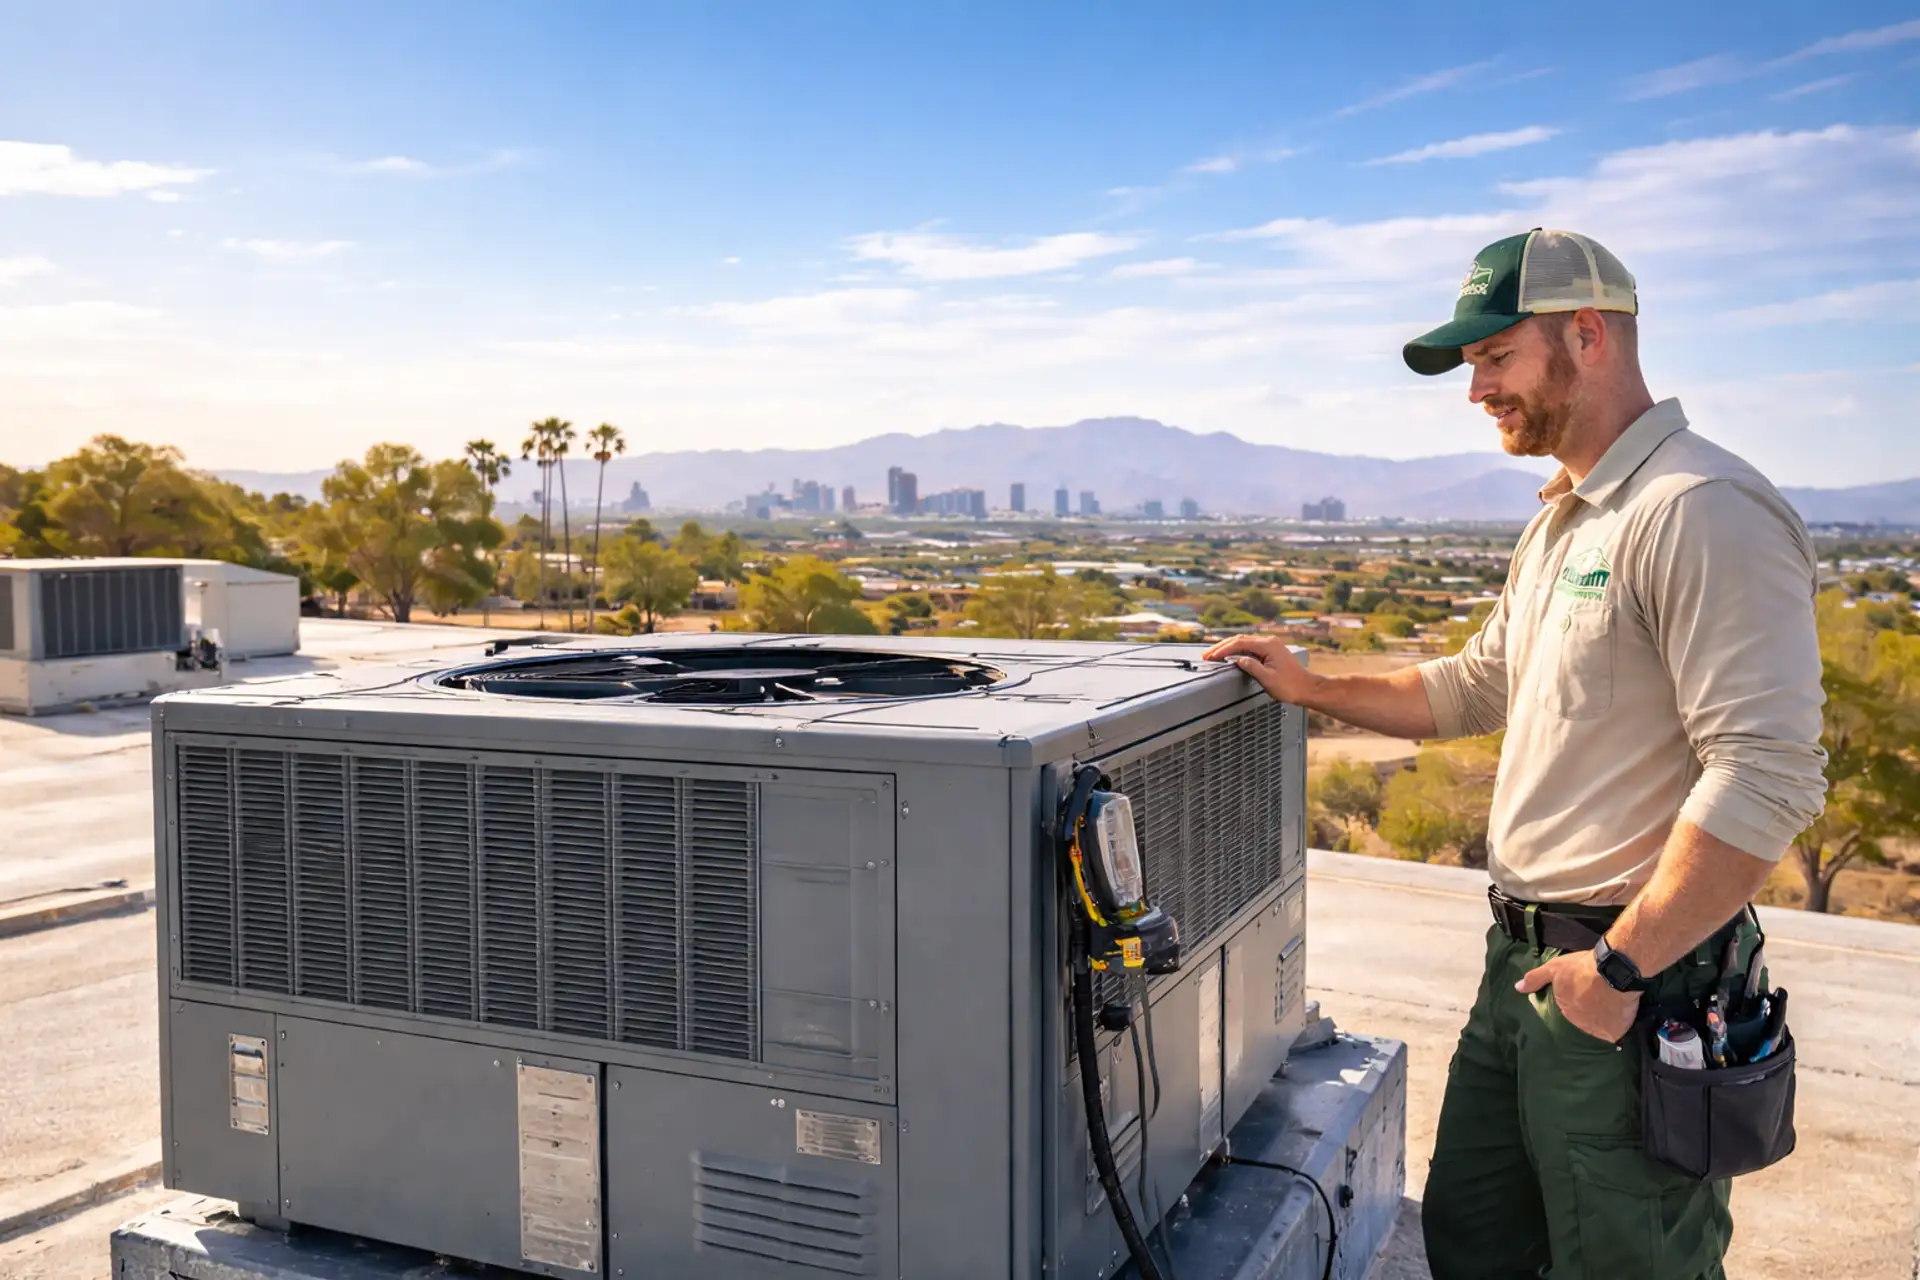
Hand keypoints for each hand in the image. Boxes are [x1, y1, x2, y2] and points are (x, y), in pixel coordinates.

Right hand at [1202, 635, 1315, 704]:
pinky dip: (1237, 650)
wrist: (1307, 688)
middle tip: (1207, 655)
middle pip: (1240, 640)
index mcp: (1268, 646)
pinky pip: (1250, 647)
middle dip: (1222, 647)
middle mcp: (1270, 642)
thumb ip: (1251, 667)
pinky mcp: (1271, 651)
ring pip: (1244, 642)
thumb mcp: (1268, 679)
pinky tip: (1230, 655)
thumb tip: (1237, 660)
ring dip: (1228, 648)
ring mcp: (1271, 645)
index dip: (1223, 650)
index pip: (1240, 644)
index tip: (1211, 656)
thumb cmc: (1291, 686)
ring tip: (1214, 655)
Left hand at [1516, 950, 1640, 1044]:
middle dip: (1587, 1015)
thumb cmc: (1582, 969)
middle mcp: (1578, 1025)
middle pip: (1582, 1023)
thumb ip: (1536, 979)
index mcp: (1564, 1010)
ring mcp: (1596, 1031)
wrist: (1614, 971)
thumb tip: (1518, 988)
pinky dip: (1616, 1028)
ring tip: (1608, 1010)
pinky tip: (1619, 1018)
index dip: (1575, 1005)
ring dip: (1602, 1022)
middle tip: (1597, 1002)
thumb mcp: (1555, 968)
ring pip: (1598, 1030)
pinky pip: (1615, 1034)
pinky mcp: (1615, 1032)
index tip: (1582, 999)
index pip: (1567, 1014)